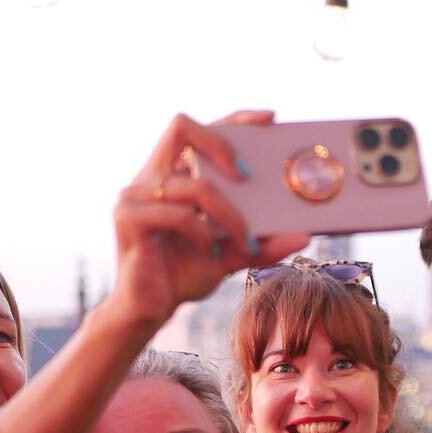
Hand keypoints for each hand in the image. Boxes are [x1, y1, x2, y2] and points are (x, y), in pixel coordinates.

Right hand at [110, 110, 308, 327]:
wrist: (148, 313)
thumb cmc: (183, 277)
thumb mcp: (231, 256)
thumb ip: (262, 243)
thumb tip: (304, 235)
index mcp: (170, 176)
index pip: (199, 130)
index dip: (233, 119)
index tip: (269, 119)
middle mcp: (149, 178)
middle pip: (181, 127)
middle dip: (221, 142)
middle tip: (249, 175)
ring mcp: (134, 196)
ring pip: (193, 184)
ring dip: (228, 213)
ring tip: (243, 240)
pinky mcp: (128, 219)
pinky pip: (177, 213)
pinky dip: (202, 231)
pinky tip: (209, 249)